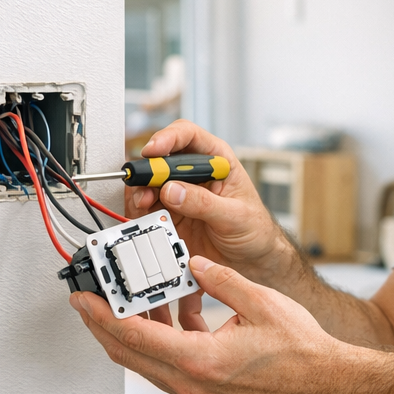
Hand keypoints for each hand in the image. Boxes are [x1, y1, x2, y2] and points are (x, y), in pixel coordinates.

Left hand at [70, 256, 351, 393]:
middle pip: (130, 353)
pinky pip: (168, 363)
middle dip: (102, 325)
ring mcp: (197, 391)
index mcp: (200, 361)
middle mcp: (192, 383)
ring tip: (122, 301)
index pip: (135, 337)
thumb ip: (220, 280)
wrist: (323, 382)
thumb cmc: (300, 350)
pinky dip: (159, 338)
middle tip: (86, 299)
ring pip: (146, 361)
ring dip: (130, 332)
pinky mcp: (205, 390)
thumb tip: (192, 264)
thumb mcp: (259, 301)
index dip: (102, 316)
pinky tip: (169, 312)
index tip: (82, 298)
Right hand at [126, 121, 289, 281]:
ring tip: (145, 204)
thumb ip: (204, 203)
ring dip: (141, 191)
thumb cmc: (253, 229)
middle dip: (148, 169)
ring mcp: (178, 193)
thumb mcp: (235, 215)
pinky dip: (139, 211)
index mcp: (216, 160)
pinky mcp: (169, 214)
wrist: (250, 258)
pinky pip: (146, 207)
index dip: (168, 137)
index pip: (188, 135)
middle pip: (161, 158)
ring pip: (148, 182)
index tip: (154, 150)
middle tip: (144, 185)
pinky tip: (146, 217)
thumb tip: (172, 190)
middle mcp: (194, 173)